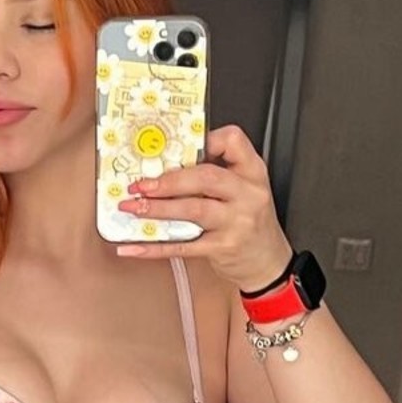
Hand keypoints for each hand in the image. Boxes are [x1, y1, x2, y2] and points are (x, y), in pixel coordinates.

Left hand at [114, 124, 293, 290]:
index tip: (174, 146)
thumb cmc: (250, 222)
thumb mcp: (244, 190)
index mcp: (252, 172)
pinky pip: (184, 246)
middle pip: (206, 177)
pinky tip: (135, 246)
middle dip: (168, 180)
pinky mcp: (223, 248)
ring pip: (193, 210)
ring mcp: (237, 222)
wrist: (268, 262)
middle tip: (141, 184)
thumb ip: (217, 173)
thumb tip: (166, 165)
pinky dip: (156, 247)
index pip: (232, 141)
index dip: (203, 140)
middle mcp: (247, 194)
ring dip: (157, 209)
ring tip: (134, 207)